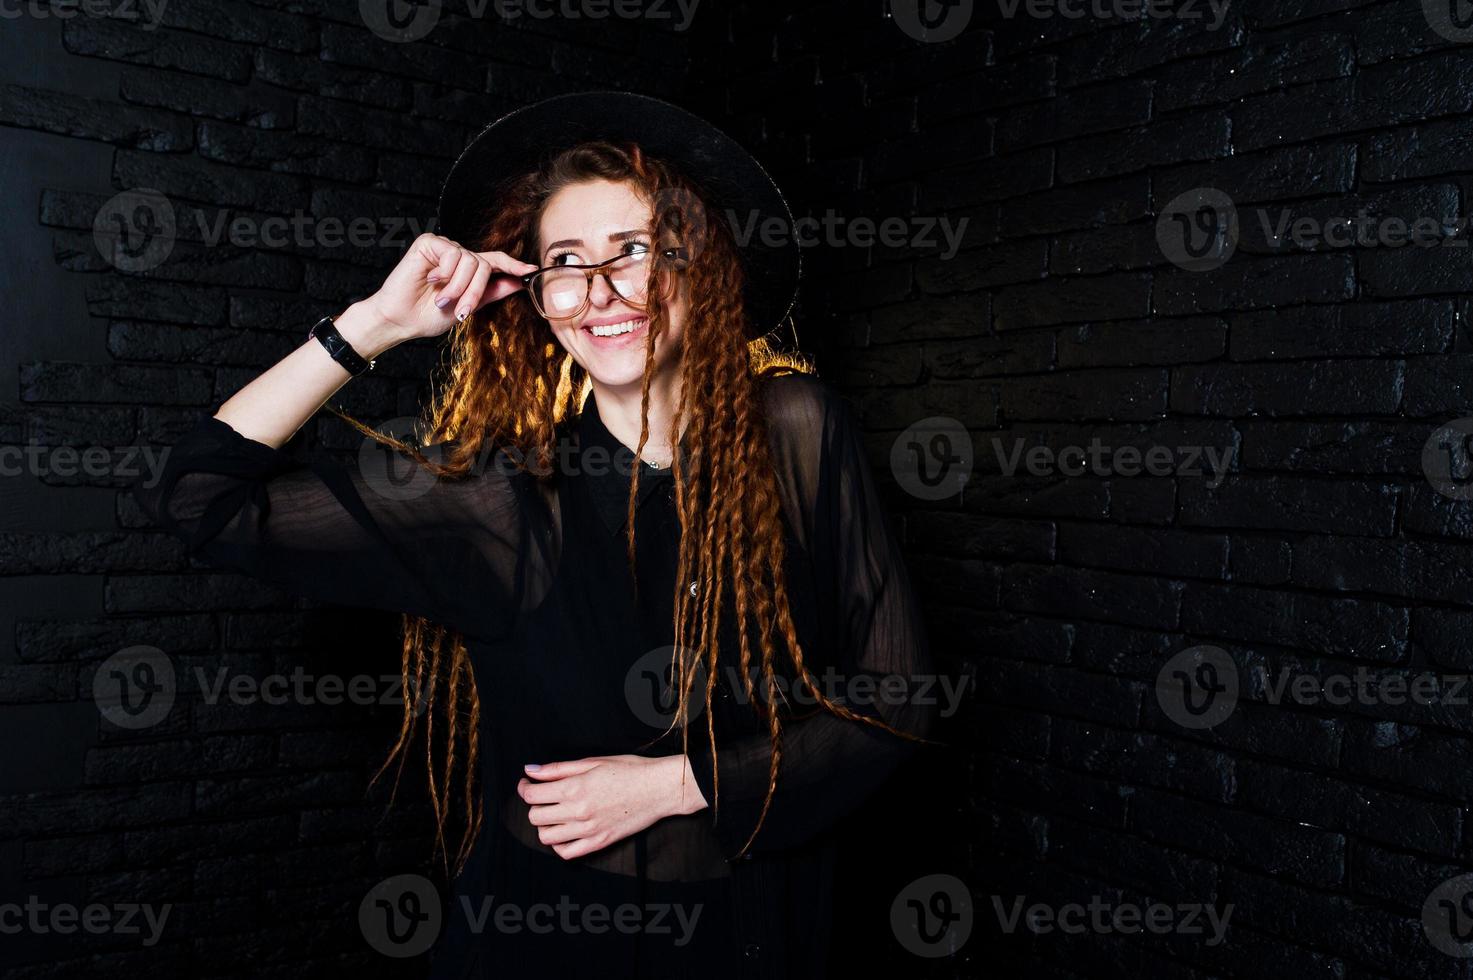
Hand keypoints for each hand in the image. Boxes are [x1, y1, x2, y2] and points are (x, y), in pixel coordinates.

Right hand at [365, 233, 536, 342]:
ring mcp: (445, 248)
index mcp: (468, 271)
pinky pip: (453, 254)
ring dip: (459, 287)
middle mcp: (458, 256)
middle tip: (462, 310)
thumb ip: (491, 293)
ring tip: (442, 300)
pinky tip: (431, 280)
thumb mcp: (466, 307)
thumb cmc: (428, 316)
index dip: (514, 265)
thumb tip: (518, 283)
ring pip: (471, 262)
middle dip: (477, 291)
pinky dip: (446, 272)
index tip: (532, 271)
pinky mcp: (430, 243)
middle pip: (485, 265)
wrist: (401, 320)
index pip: (496, 262)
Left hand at [517, 754, 708, 860]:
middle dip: (535, 805)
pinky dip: (559, 844)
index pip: (532, 795)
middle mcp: (578, 812)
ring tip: (556, 812)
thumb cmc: (630, 770)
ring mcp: (588, 830)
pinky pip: (566, 853)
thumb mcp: (593, 762)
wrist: (659, 789)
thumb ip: (558, 769)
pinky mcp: (599, 843)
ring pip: (547, 836)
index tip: (528, 783)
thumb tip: (530, 770)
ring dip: (546, 824)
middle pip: (535, 816)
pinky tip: (565, 830)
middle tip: (544, 795)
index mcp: (575, 788)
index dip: (524, 787)